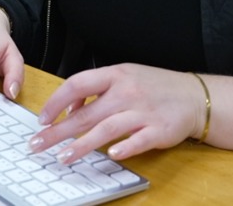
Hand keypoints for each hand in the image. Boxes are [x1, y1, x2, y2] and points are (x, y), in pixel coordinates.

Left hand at [32, 64, 203, 164]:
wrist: (193, 95)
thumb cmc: (155, 87)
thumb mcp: (125, 77)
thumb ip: (97, 90)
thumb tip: (69, 109)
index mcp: (116, 75)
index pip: (78, 84)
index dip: (56, 102)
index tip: (42, 119)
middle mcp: (127, 91)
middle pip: (86, 113)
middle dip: (58, 131)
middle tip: (38, 144)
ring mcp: (143, 111)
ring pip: (106, 129)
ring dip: (82, 145)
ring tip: (63, 157)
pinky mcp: (159, 129)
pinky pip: (138, 140)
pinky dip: (125, 148)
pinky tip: (111, 156)